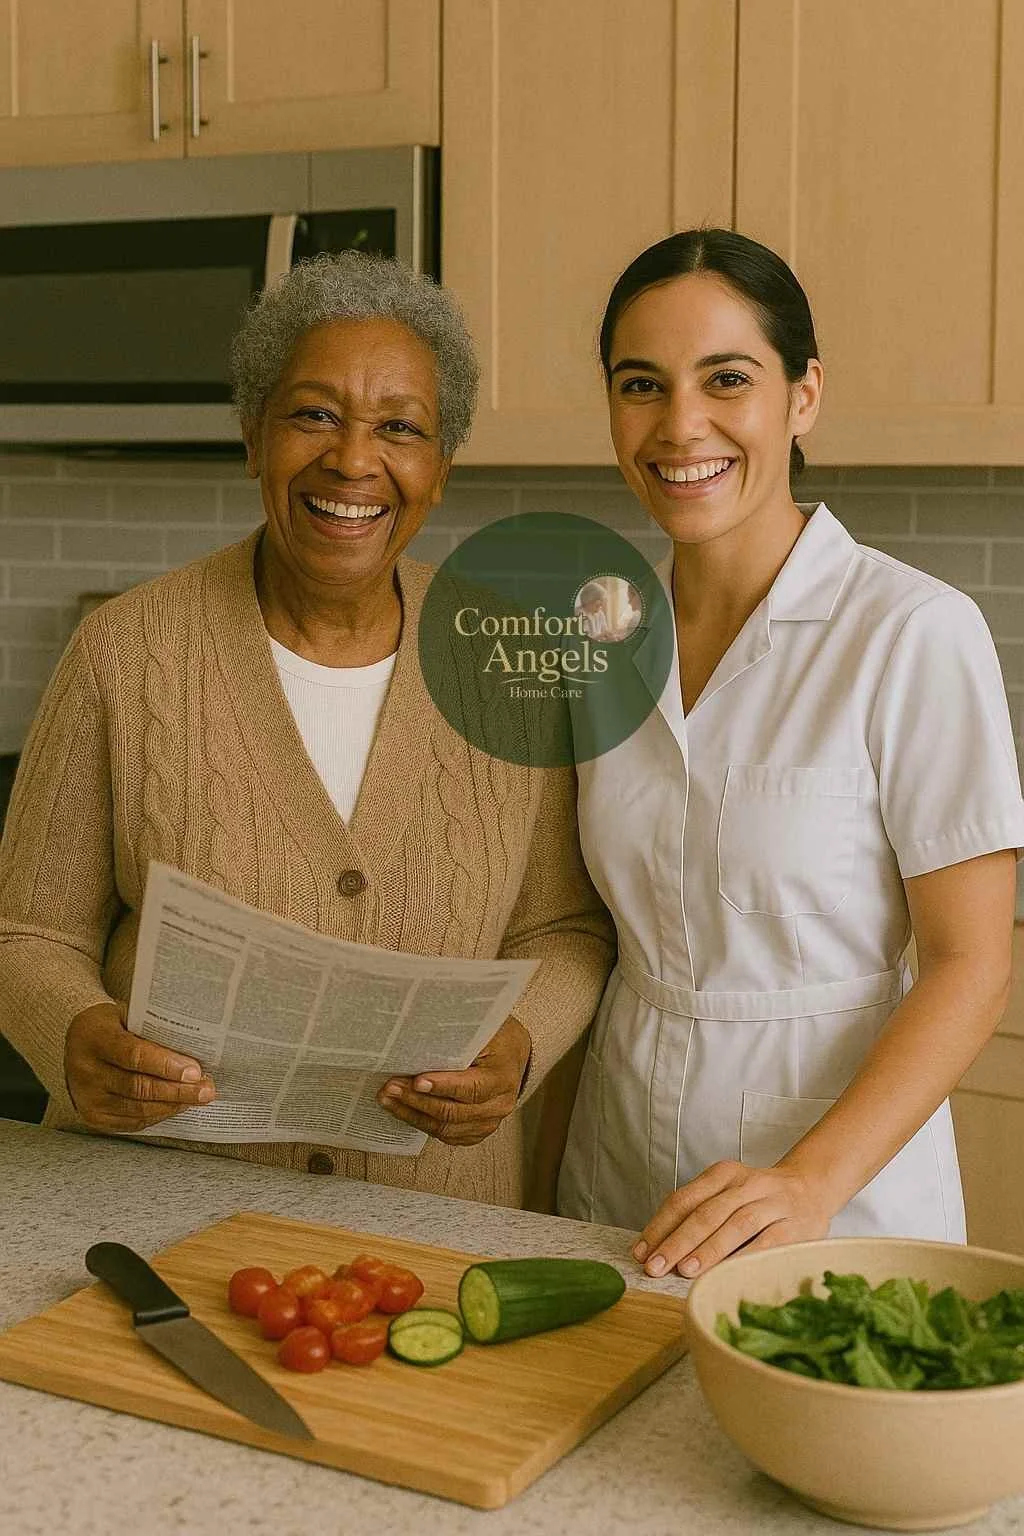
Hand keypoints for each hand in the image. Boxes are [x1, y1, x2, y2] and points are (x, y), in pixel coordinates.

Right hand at [64, 1000, 216, 1132]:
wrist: (76, 1043)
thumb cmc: (110, 1025)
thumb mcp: (126, 1015)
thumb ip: (152, 1028)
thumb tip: (194, 1045)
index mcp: (95, 1039)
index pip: (134, 1055)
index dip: (166, 1065)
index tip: (194, 1071)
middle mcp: (87, 1071)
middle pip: (138, 1087)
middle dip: (177, 1090)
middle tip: (206, 1089)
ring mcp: (88, 1098)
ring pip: (138, 1109)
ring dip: (172, 1104)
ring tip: (198, 1097)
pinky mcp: (93, 1117)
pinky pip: (132, 1122)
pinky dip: (158, 1115)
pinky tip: (176, 1106)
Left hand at [375, 1016, 531, 1146]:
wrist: (511, 1054)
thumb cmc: (495, 1037)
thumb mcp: (483, 1030)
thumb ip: (460, 1039)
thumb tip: (421, 1040)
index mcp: (502, 1077)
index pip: (472, 1088)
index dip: (442, 1086)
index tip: (416, 1081)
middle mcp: (499, 1104)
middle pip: (454, 1111)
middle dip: (417, 1100)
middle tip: (391, 1087)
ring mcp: (489, 1122)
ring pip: (446, 1128)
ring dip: (413, 1114)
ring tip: (388, 1099)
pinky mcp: (477, 1131)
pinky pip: (446, 1135)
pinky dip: (422, 1123)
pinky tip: (403, 1111)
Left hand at [632, 1160, 832, 1279]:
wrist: (813, 1187)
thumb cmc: (758, 1199)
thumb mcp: (727, 1193)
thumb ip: (698, 1211)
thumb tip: (656, 1247)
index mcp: (724, 1173)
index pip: (685, 1199)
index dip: (660, 1226)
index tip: (641, 1251)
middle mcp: (748, 1184)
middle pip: (706, 1212)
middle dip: (677, 1241)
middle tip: (655, 1267)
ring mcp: (773, 1203)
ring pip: (736, 1224)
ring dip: (709, 1249)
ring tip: (685, 1270)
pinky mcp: (795, 1226)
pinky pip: (768, 1242)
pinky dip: (746, 1258)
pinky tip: (728, 1274)